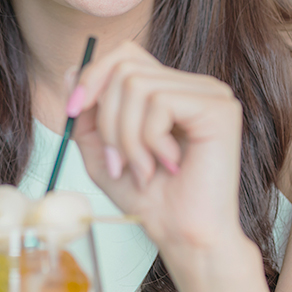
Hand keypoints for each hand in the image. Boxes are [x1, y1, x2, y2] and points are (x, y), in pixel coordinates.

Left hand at [68, 41, 247, 255]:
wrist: (183, 236)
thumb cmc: (152, 201)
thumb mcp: (102, 154)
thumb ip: (87, 116)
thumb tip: (72, 70)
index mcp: (173, 90)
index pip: (126, 55)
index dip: (93, 77)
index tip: (74, 112)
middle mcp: (195, 85)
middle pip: (125, 67)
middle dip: (108, 119)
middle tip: (117, 161)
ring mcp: (211, 93)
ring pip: (138, 85)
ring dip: (127, 136)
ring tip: (142, 169)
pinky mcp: (219, 109)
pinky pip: (160, 102)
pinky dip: (150, 140)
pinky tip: (168, 166)